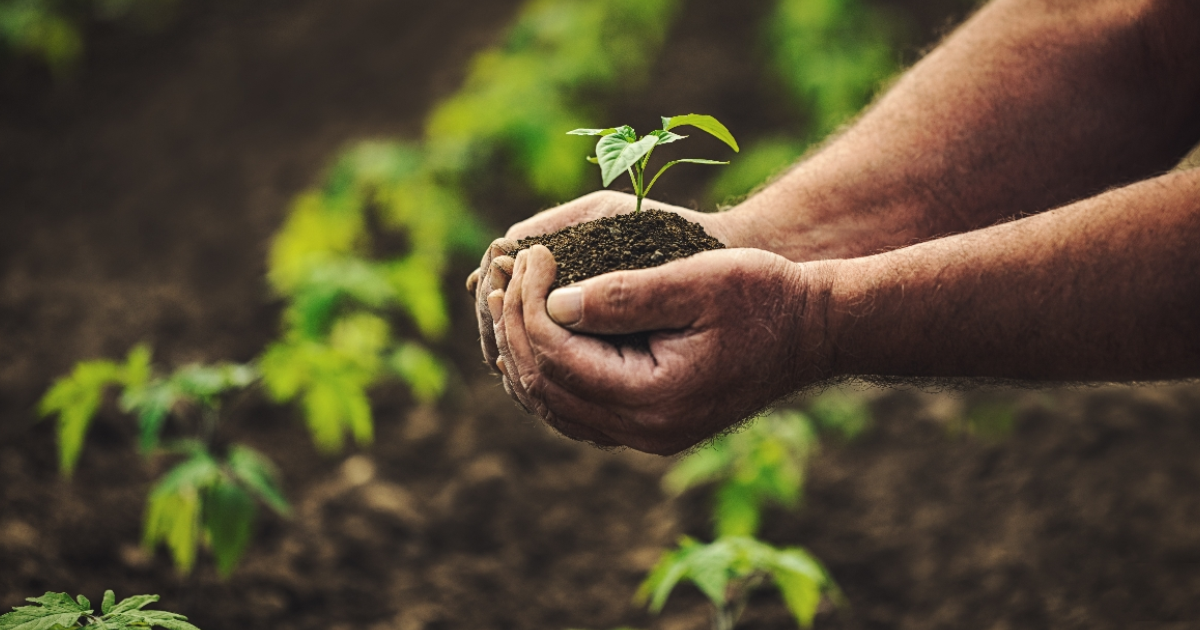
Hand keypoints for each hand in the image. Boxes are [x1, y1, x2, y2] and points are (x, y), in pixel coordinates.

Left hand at [495, 244, 835, 454]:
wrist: (814, 331)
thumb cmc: (765, 296)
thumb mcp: (700, 281)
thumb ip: (626, 294)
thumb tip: (554, 301)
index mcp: (656, 399)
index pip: (558, 356)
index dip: (529, 303)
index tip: (528, 253)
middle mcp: (645, 431)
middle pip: (545, 387)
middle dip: (514, 325)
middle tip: (502, 272)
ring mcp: (646, 434)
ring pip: (554, 405)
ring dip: (522, 352)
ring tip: (505, 299)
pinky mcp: (650, 424)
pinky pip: (576, 410)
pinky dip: (547, 373)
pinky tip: (535, 334)